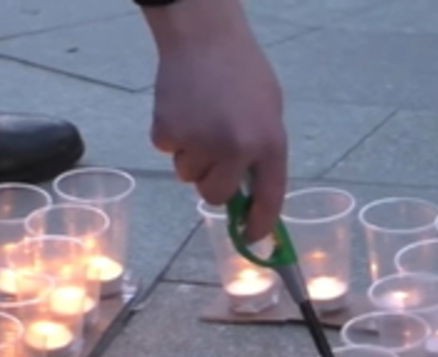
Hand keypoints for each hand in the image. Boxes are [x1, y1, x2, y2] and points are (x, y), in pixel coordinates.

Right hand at [143, 0, 287, 241]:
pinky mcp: (167, 133)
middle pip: (216, 196)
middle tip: (214, 159)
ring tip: (201, 120)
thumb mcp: (269, 113)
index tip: (252, 239)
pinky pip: (169, 151)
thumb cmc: (243, 73)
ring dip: (194, 157)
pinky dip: (173, 137)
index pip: (269, 199)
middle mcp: (236, 150)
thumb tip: (250, 195)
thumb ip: (262, 152)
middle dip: (214, 185)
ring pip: (189, 175)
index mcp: (270, 143)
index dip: (259, 225)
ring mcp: (200, 143)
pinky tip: (183, 109)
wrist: (204, 36)